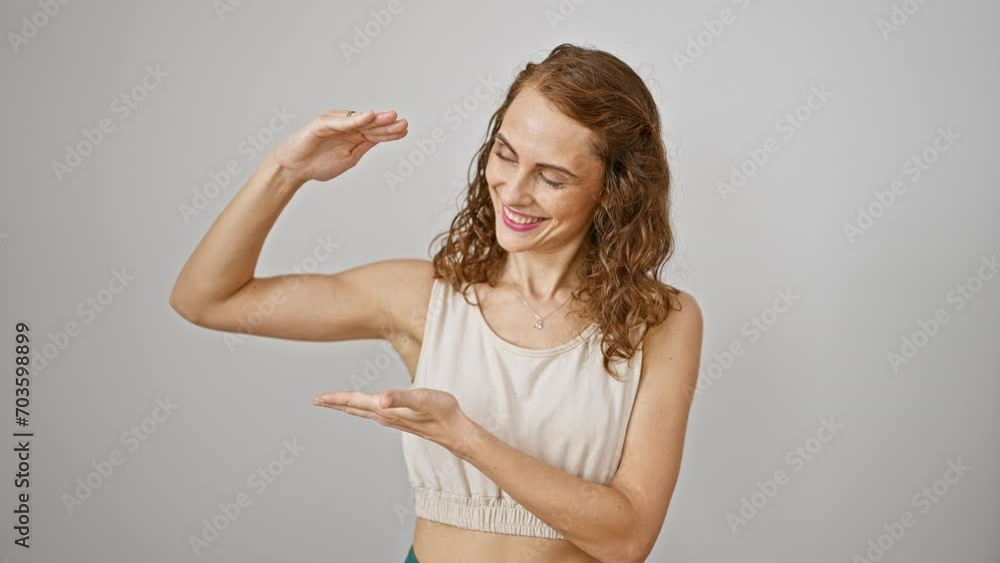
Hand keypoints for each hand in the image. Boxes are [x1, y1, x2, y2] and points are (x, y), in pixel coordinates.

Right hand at [275, 108, 407, 182]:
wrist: (295, 168)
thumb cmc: (319, 163)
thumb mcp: (350, 158)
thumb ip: (364, 146)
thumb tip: (382, 138)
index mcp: (354, 136)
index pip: (376, 133)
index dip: (390, 132)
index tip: (405, 130)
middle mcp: (346, 127)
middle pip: (371, 124)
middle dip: (387, 124)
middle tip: (403, 123)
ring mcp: (335, 124)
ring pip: (358, 120)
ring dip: (375, 119)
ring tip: (392, 117)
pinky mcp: (322, 124)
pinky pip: (340, 121)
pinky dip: (354, 119)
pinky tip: (368, 116)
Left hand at [312, 388, 468, 448]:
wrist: (454, 430)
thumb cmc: (441, 412)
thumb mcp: (422, 399)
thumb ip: (401, 397)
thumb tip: (381, 398)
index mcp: (386, 409)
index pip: (355, 402)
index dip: (336, 399)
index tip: (317, 398)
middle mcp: (385, 416)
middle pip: (354, 408)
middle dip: (335, 404)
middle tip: (317, 401)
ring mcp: (392, 418)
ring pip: (362, 411)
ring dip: (347, 406)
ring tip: (334, 402)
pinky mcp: (399, 418)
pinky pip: (372, 412)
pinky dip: (361, 408)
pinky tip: (364, 407)